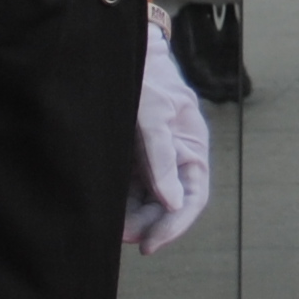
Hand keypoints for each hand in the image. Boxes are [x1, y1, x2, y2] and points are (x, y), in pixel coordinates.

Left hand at [122, 3, 214, 253]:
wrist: (118, 52)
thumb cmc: (142, 79)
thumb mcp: (151, 116)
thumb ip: (162, 158)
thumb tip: (174, 201)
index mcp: (191, 145)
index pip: (193, 197)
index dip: (174, 225)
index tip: (149, 246)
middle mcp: (176, 155)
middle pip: (169, 203)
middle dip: (147, 224)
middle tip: (119, 237)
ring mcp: (154, 156)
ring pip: (149, 199)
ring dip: (133, 217)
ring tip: (108, 226)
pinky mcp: (133, 155)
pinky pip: (132, 188)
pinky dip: (121, 202)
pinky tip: (106, 209)